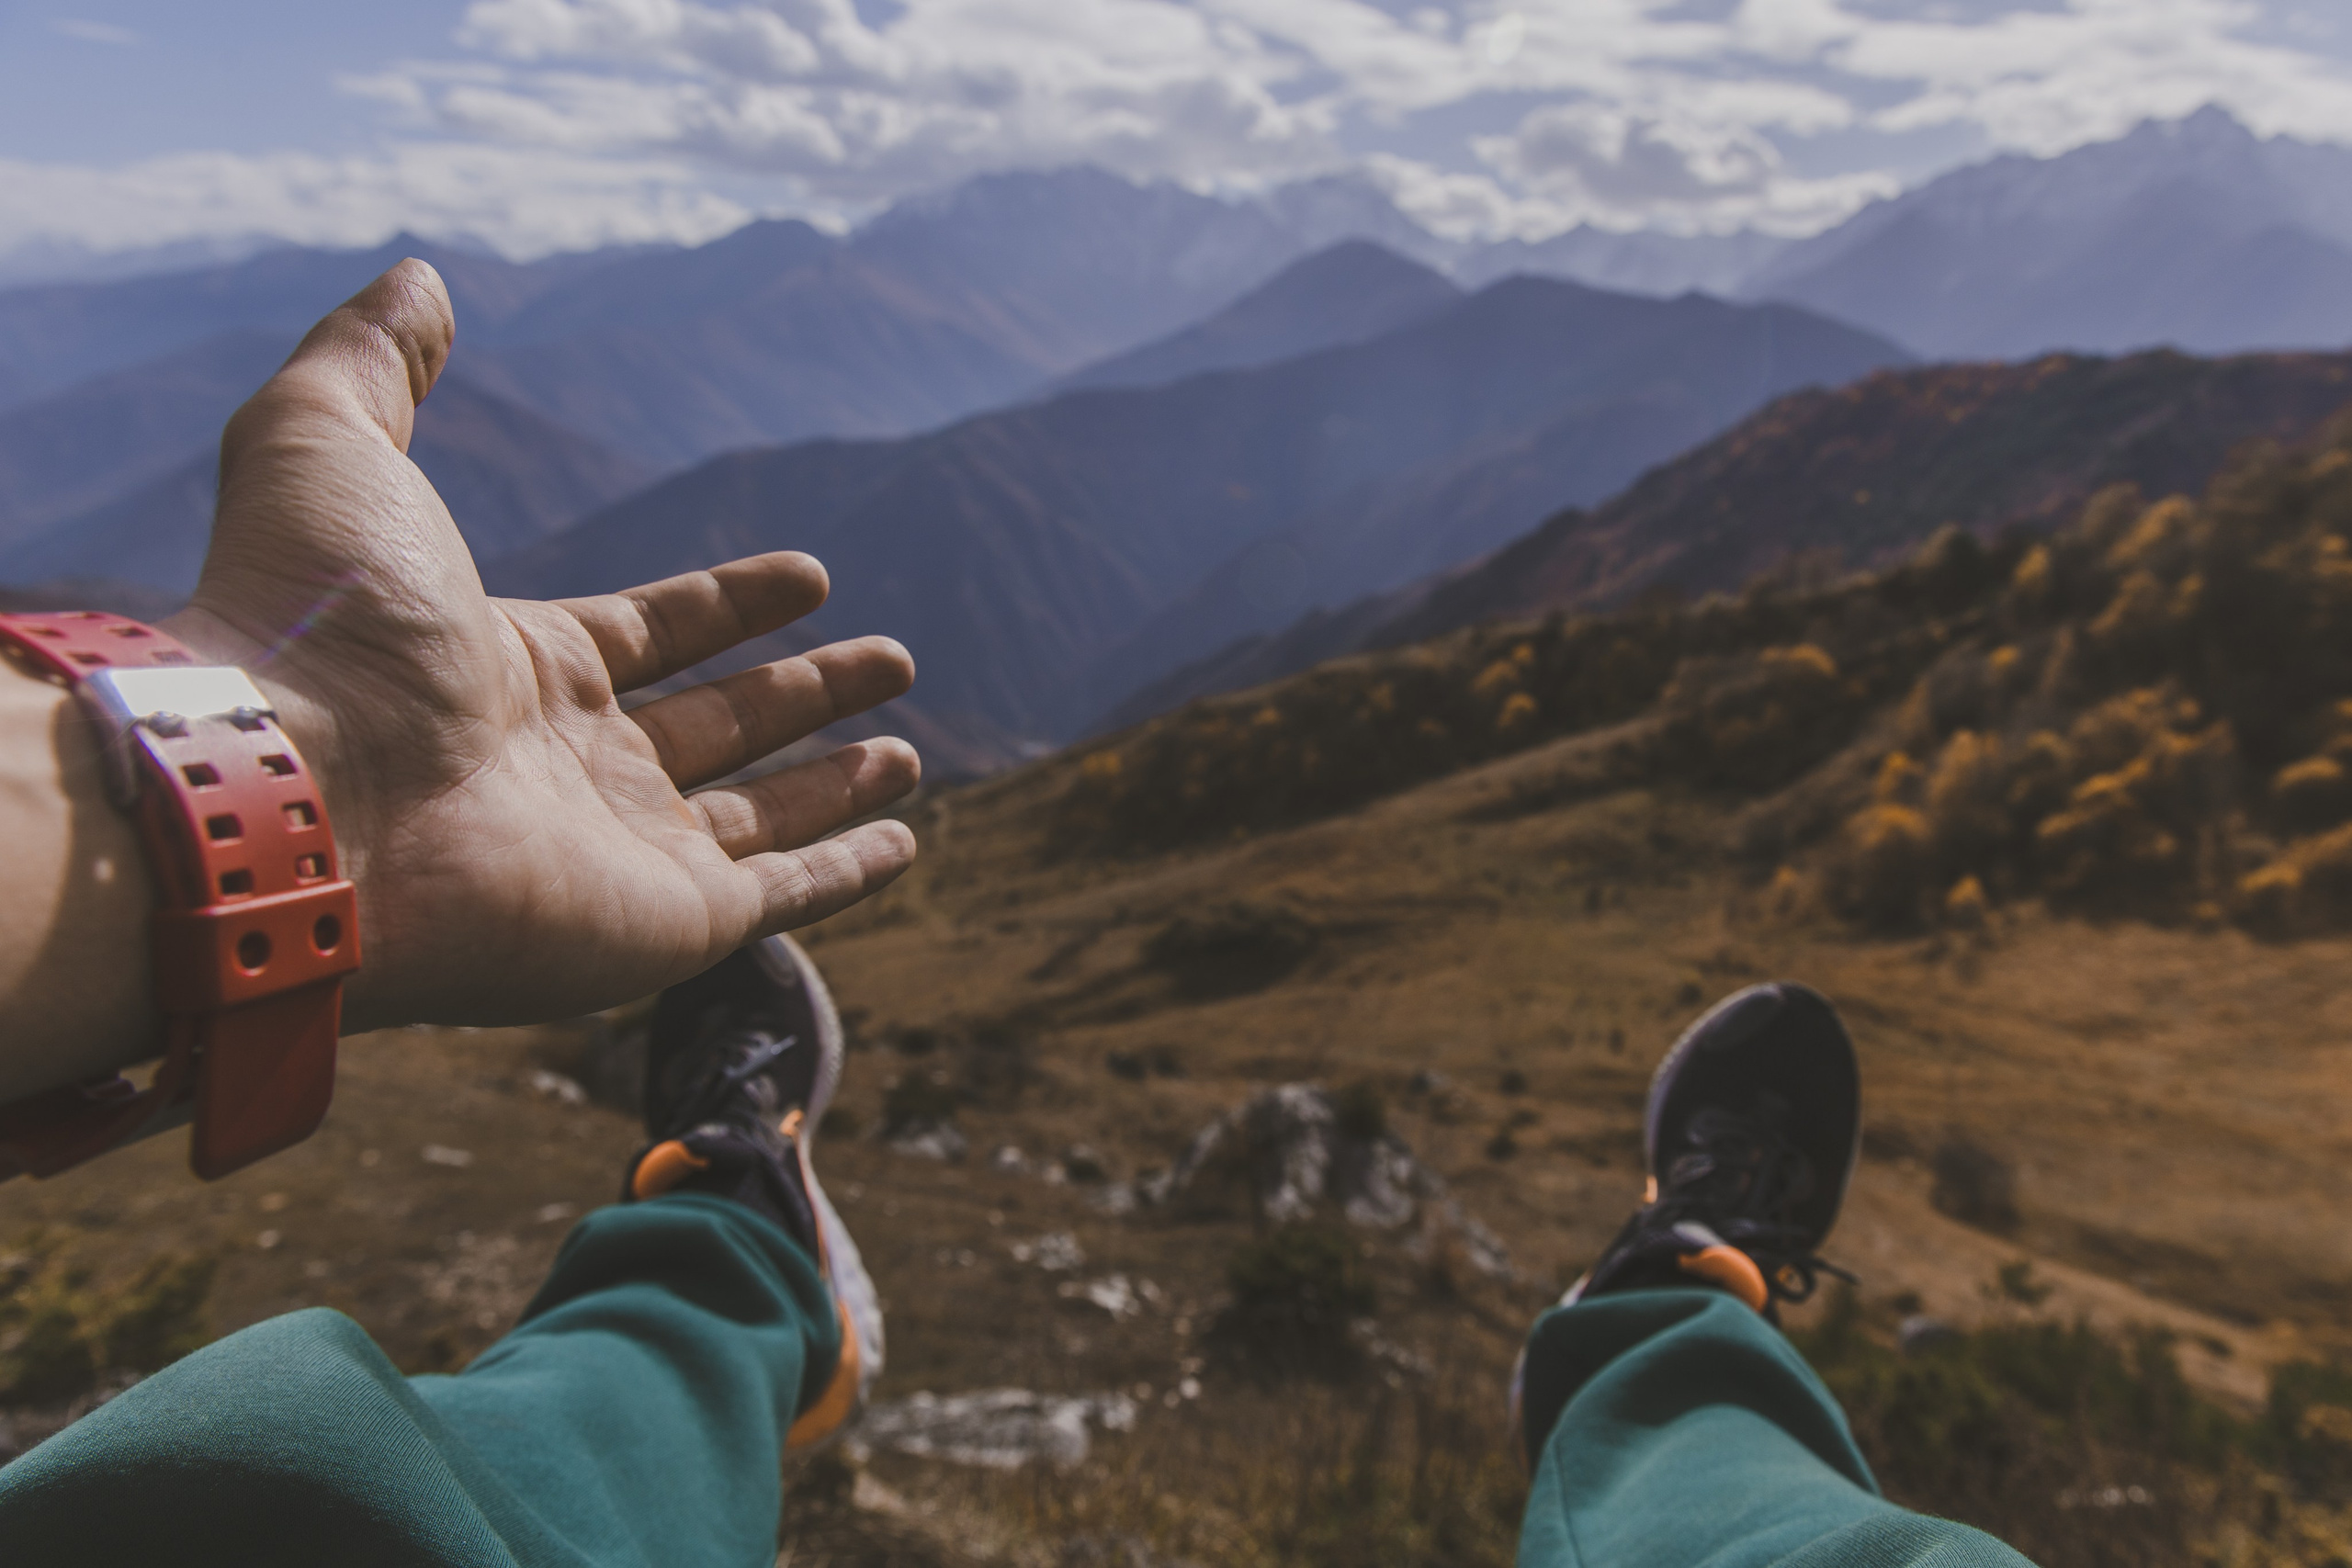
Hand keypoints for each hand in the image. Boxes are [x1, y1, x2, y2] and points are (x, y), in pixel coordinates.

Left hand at [163, 260, 919, 1032]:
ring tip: (909, 749)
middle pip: (719, 723)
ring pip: (760, 814)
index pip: (652, 632)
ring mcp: (621, 851)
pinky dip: (847, 870)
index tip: (809, 575)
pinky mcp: (665, 923)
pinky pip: (781, 896)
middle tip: (892, 657)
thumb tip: (419, 275)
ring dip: (837, 781)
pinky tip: (906, 839)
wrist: (299, 790)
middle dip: (807, 690)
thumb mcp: (328, 443)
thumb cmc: (314, 623)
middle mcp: (575, 764)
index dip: (732, 604)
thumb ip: (376, 361)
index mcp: (516, 665)